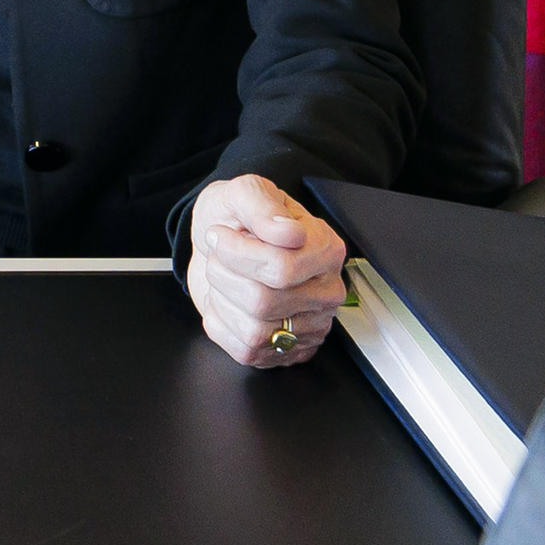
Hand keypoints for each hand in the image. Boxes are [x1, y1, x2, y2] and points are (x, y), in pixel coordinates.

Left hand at [183, 175, 347, 369]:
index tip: (219, 235)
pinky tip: (225, 301)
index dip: (237, 253)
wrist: (221, 244)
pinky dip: (222, 324)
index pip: (283, 269)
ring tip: (223, 277)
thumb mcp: (243, 193)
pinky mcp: (286, 349)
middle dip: (224, 275)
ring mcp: (309, 325)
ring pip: (254, 330)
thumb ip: (262, 205)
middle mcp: (325, 291)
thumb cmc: (237, 219)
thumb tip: (289, 234)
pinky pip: (245, 350)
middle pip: (264, 301)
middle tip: (218, 256)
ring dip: (222, 300)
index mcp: (326, 249)